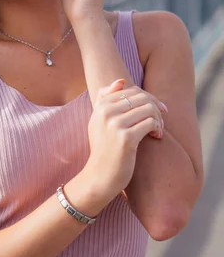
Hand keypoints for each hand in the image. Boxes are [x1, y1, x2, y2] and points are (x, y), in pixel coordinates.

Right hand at [84, 79, 167, 205]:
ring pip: (148, 108)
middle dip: (155, 108)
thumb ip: (105, 99)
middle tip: (159, 122)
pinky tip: (156, 137)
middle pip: (142, 97)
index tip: (156, 111)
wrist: (99, 177)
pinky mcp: (125, 138)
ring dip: (158, 119)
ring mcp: (114, 125)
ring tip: (157, 131)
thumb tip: (121, 80)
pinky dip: (157, 128)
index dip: (148, 99)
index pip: (131, 90)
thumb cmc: (104, 149)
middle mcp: (105, 112)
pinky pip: (150, 123)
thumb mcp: (98, 121)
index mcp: (100, 106)